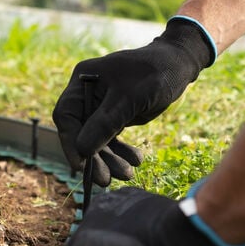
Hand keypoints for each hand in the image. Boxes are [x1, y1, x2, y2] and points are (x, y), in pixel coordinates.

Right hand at [52, 17, 214, 183]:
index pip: (66, 116)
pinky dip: (121, 152)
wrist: (178, 65)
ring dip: (110, 159)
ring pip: (96, 139)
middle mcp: (86, 95)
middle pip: (80, 132)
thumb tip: (82, 150)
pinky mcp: (113, 116)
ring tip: (128, 174)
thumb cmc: (154, 72)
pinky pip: (111, 139)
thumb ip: (105, 123)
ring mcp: (98, 107)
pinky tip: (136, 161)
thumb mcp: (130, 97)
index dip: (70, 143)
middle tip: (105, 180)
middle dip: (94, 157)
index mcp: (82, 82)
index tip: (80, 166)